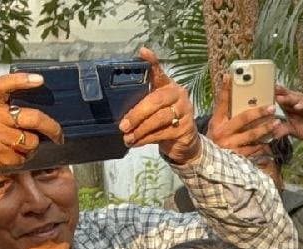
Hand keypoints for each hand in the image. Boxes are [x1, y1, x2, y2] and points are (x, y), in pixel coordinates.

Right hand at [0, 73, 64, 202]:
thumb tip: (35, 113)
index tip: (40, 80)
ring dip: (30, 149)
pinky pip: (22, 157)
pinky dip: (20, 160)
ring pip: (31, 141)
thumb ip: (0, 111)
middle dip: (52, 128)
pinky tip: (5, 159)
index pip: (3, 85)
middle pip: (32, 117)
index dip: (21, 80)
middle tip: (58, 136)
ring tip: (16, 150)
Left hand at [119, 47, 199, 164]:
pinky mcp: (186, 128)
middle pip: (156, 100)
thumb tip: (115, 105)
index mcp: (167, 85)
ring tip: (127, 137)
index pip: (159, 72)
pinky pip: (163, 133)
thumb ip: (140, 101)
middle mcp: (178, 95)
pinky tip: (137, 142)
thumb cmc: (162, 120)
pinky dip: (147, 138)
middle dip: (137, 113)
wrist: (184, 142)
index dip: (152, 62)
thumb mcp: (152, 108)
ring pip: (159, 118)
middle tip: (123, 125)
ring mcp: (185, 111)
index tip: (143, 51)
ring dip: (140, 129)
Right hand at [207, 75, 279, 156]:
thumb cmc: (214, 139)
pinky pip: (253, 149)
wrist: (205, 161)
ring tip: (277, 123)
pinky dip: (263, 145)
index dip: (225, 89)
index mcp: (216, 122)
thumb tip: (232, 94)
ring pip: (251, 135)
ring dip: (265, 128)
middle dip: (258, 112)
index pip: (221, 103)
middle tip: (271, 107)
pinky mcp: (237, 156)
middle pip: (243, 119)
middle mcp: (222, 132)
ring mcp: (230, 145)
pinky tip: (272, 140)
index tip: (229, 76)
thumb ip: (225, 113)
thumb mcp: (216, 125)